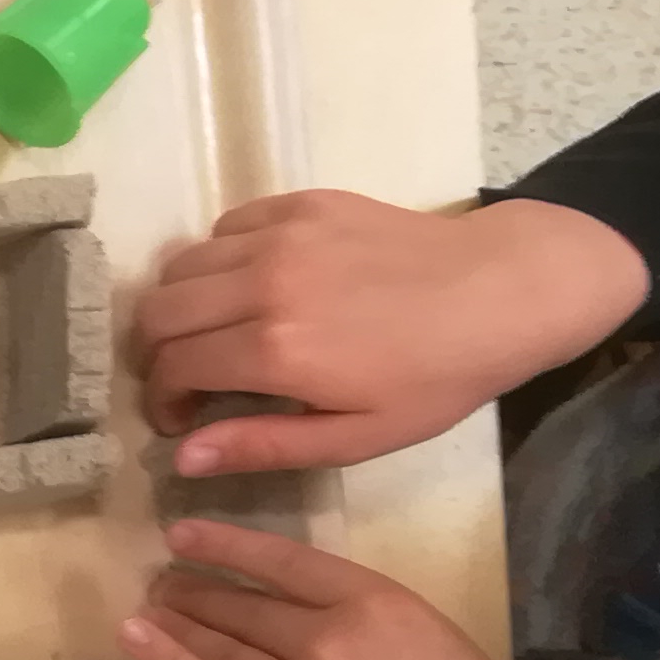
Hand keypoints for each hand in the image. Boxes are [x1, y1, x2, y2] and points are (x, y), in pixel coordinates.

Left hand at [118, 519, 603, 659]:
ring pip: (219, 645)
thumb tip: (315, 615)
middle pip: (243, 606)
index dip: (227, 545)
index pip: (283, 561)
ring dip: (177, 622)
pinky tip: (136, 637)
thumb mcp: (434, 637)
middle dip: (196, 590)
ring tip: (148, 607)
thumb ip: (370, 620)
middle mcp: (325, 636)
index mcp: (376, 601)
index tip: (186, 534)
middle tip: (163, 580)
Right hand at [140, 192, 645, 475]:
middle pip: (156, 312)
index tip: (180, 419)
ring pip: (179, 265)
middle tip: (184, 375)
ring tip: (212, 329)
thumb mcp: (357, 436)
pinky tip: (250, 284)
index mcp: (276, 350)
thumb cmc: (436, 377)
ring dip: (180, 304)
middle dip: (154, 353)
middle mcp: (263, 284)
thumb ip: (263, 444)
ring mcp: (281, 235)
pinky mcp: (302, 204)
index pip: (171, 368)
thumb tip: (181, 455)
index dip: (160, 401)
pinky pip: (224, 226)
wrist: (505, 290)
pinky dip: (217, 258)